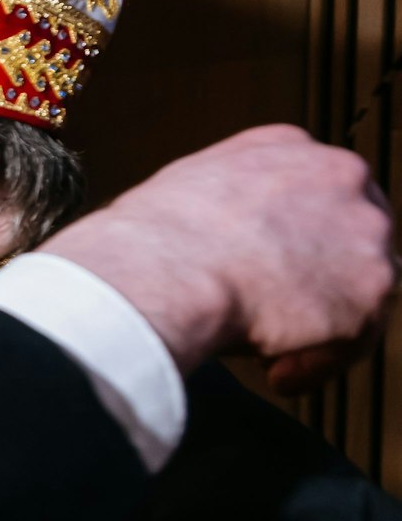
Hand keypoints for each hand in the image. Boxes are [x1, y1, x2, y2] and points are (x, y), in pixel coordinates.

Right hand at [41, 124, 394, 390]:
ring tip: (266, 356)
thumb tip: (215, 241)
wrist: (162, 272)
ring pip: (358, 292)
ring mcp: (363, 231)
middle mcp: (340, 176)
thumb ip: (226, 203)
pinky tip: (275, 373)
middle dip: (315, 284)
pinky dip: (317, 364)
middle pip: (350, 240)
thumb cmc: (150, 243)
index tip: (272, 273)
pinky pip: (354, 340)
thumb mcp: (185, 192)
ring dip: (316, 329)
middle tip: (273, 318)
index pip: (315, 193)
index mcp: (288, 147)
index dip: (294, 241)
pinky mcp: (370, 288)